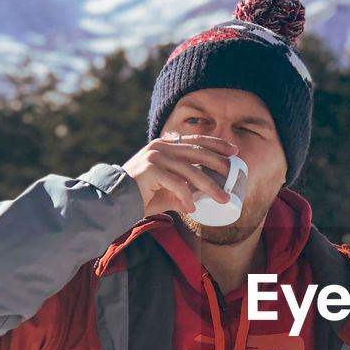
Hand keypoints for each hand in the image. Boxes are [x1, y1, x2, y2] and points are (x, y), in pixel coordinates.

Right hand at [121, 134, 237, 217]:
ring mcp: (155, 157)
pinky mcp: (151, 170)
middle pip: (198, 153)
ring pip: (191, 171)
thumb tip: (201, 200)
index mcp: (165, 145)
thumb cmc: (141, 194)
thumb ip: (183, 189)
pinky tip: (192, 209)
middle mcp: (161, 147)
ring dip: (210, 186)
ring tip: (223, 199)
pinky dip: (187, 197)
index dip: (216, 144)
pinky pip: (177, 184)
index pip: (196, 140)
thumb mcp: (167, 189)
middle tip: (234, 178)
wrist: (115, 199)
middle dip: (220, 165)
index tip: (234, 152)